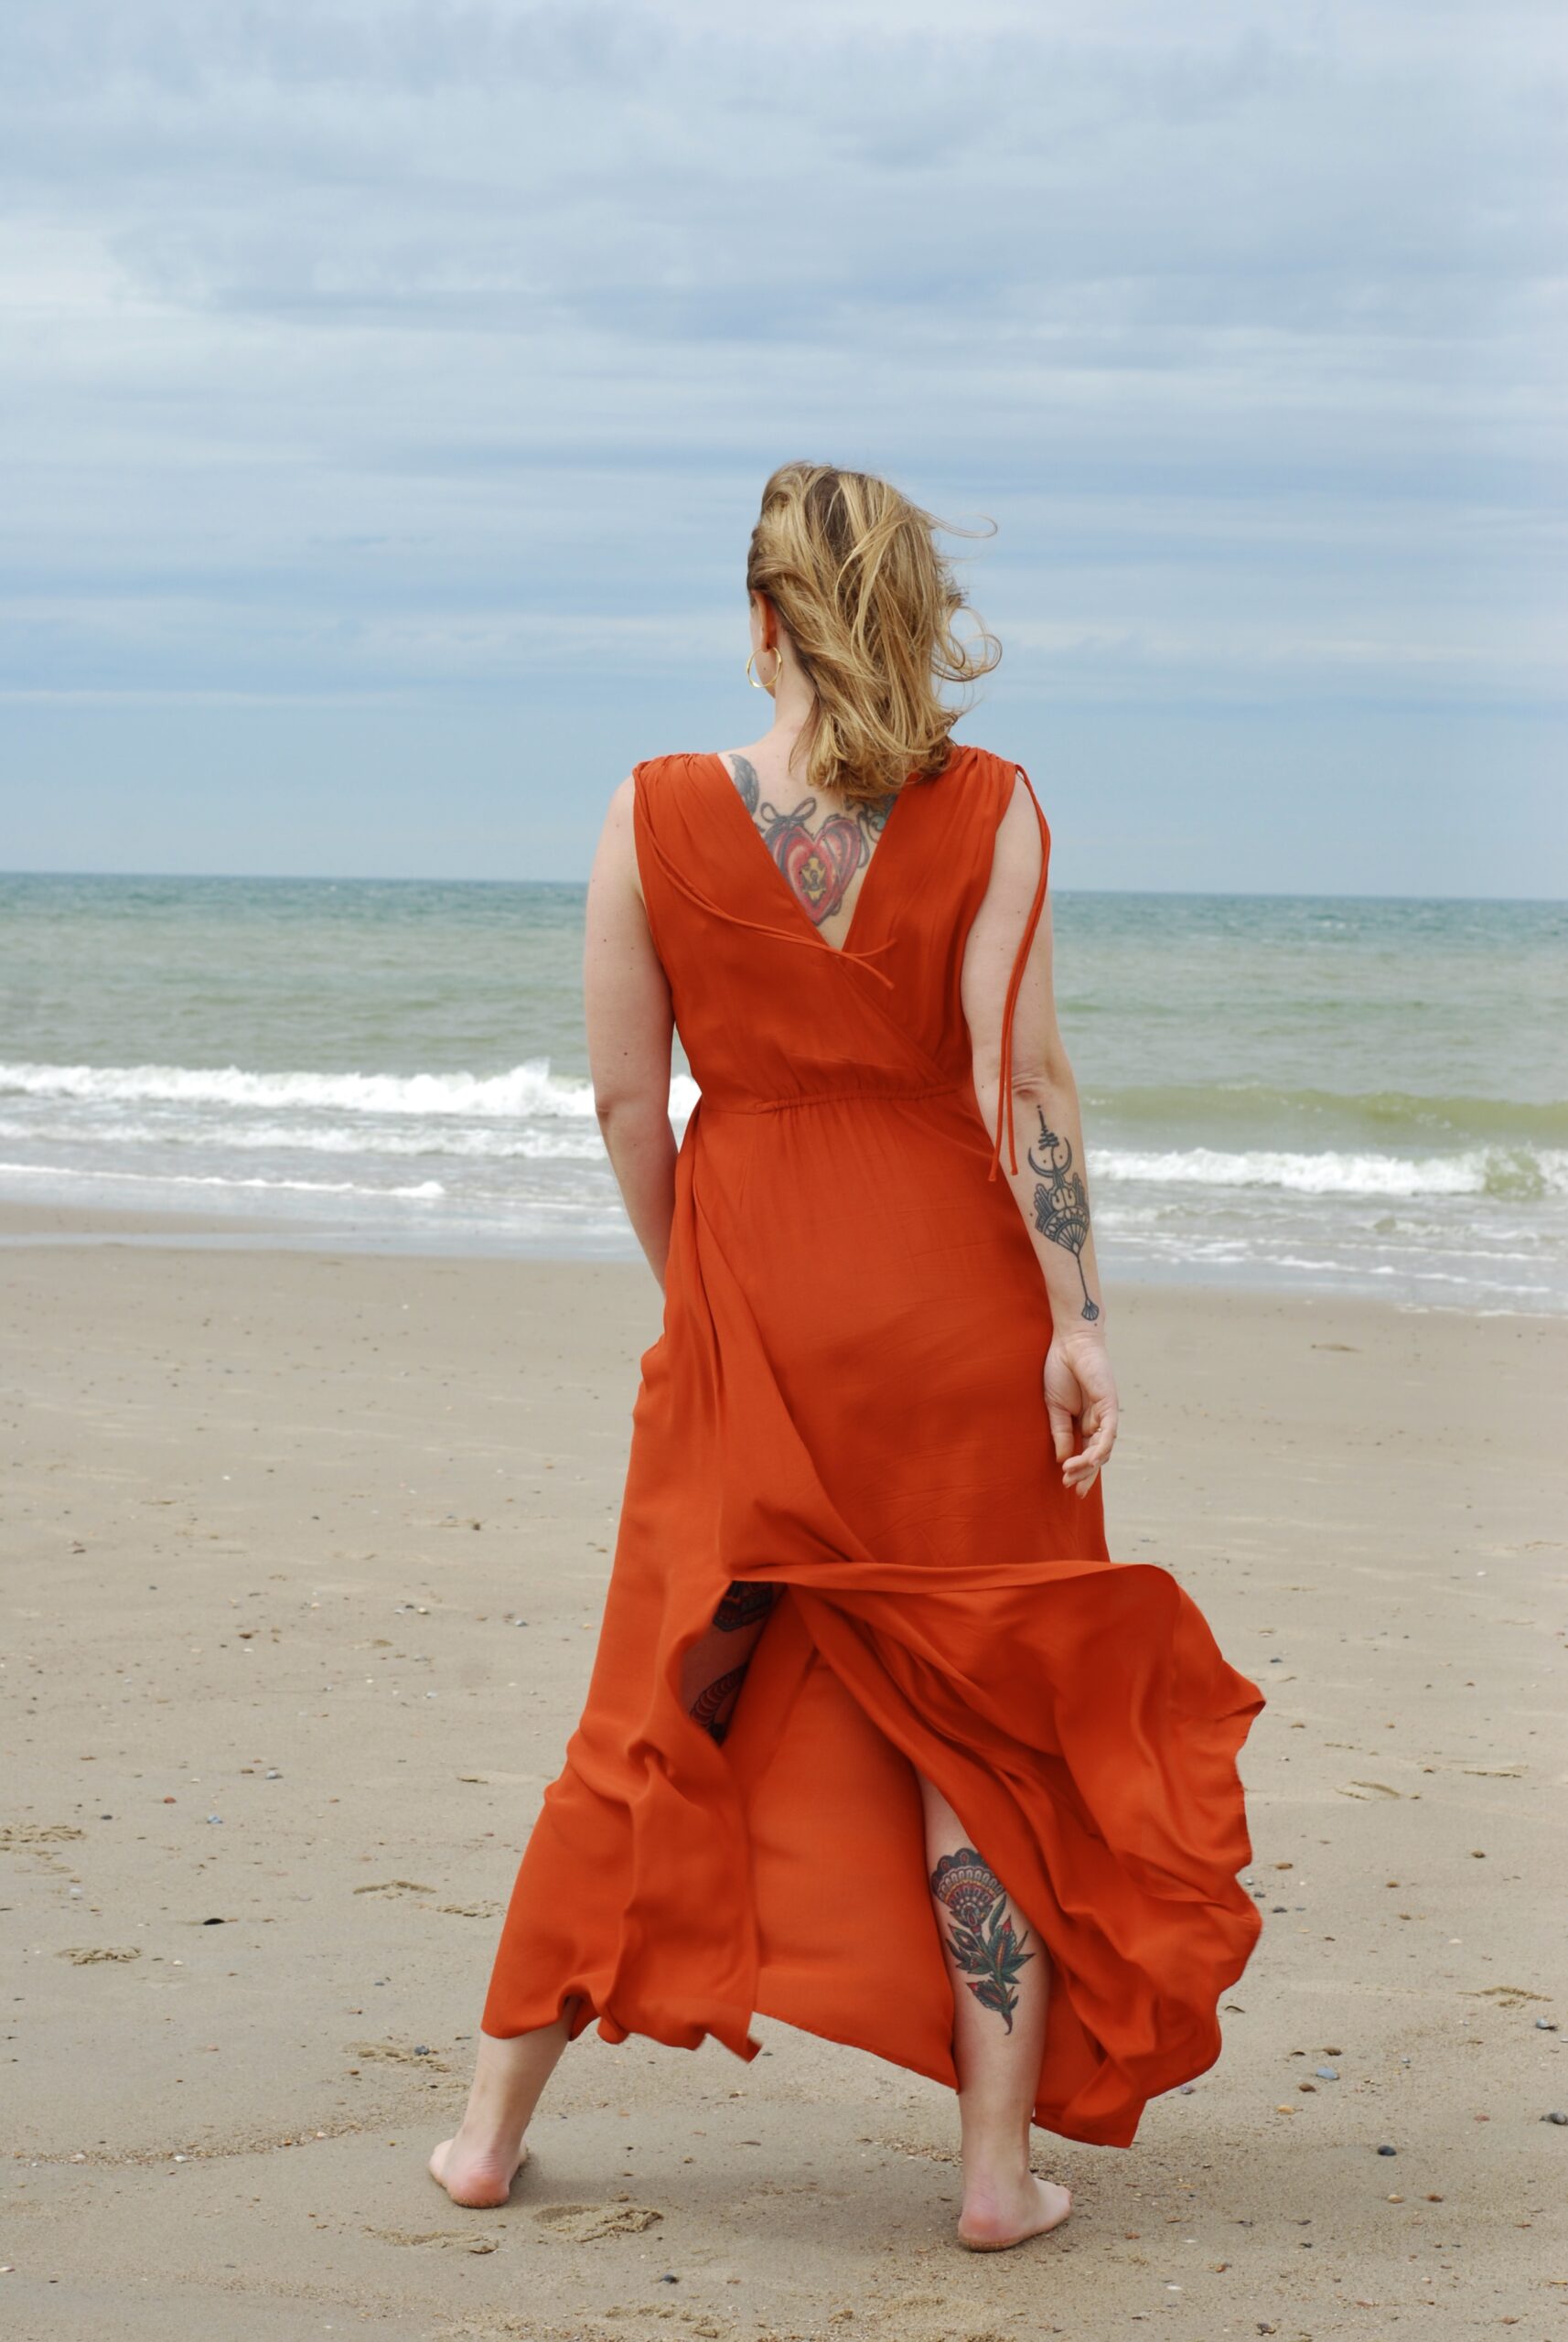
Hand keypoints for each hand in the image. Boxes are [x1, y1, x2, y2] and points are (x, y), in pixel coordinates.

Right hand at [1045, 1333, 1118, 1497]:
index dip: (1080, 1471)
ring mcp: (1105, 1414)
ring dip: (1089, 1463)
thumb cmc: (1060, 1370)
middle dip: (1086, 1474)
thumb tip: (1064, 1460)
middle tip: (1072, 1488)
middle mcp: (1098, 1421)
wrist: (1068, 1343)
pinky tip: (1090, 1459)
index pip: (1086, 1453)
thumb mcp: (1054, 1408)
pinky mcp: (1109, 1404)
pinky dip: (1101, 1447)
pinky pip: (1109, 1431)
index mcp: (1084, 1423)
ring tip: (1071, 1472)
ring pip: (1103, 1448)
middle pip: (1097, 1456)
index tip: (1068, 1486)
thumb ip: (1060, 1433)